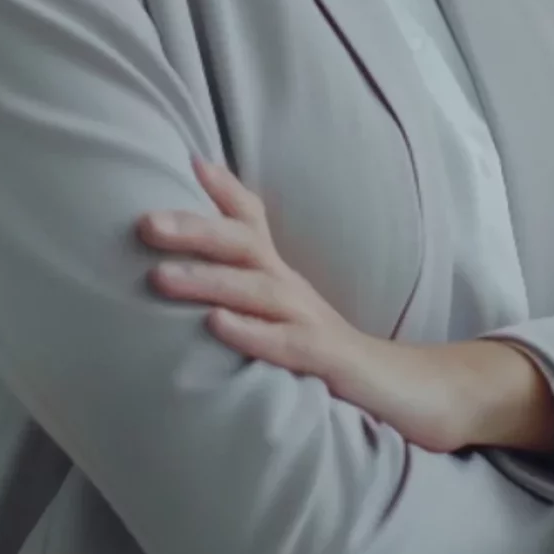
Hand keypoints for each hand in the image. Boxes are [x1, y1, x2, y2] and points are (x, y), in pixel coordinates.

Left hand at [140, 159, 553, 455]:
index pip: (250, 222)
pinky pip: (286, 347)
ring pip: (258, 293)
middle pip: (245, 246)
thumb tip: (197, 252)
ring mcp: (313, 325)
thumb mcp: (282, 311)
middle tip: (143, 222)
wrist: (410, 394)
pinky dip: (251, 334)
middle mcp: (293, 291)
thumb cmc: (327, 351)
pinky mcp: (329, 364)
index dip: (220, 190)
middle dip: (194, 230)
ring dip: (209, 280)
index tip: (182, 160)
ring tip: (161, 276)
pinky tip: (217, 328)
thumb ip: (244, 280)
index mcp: (279, 278)